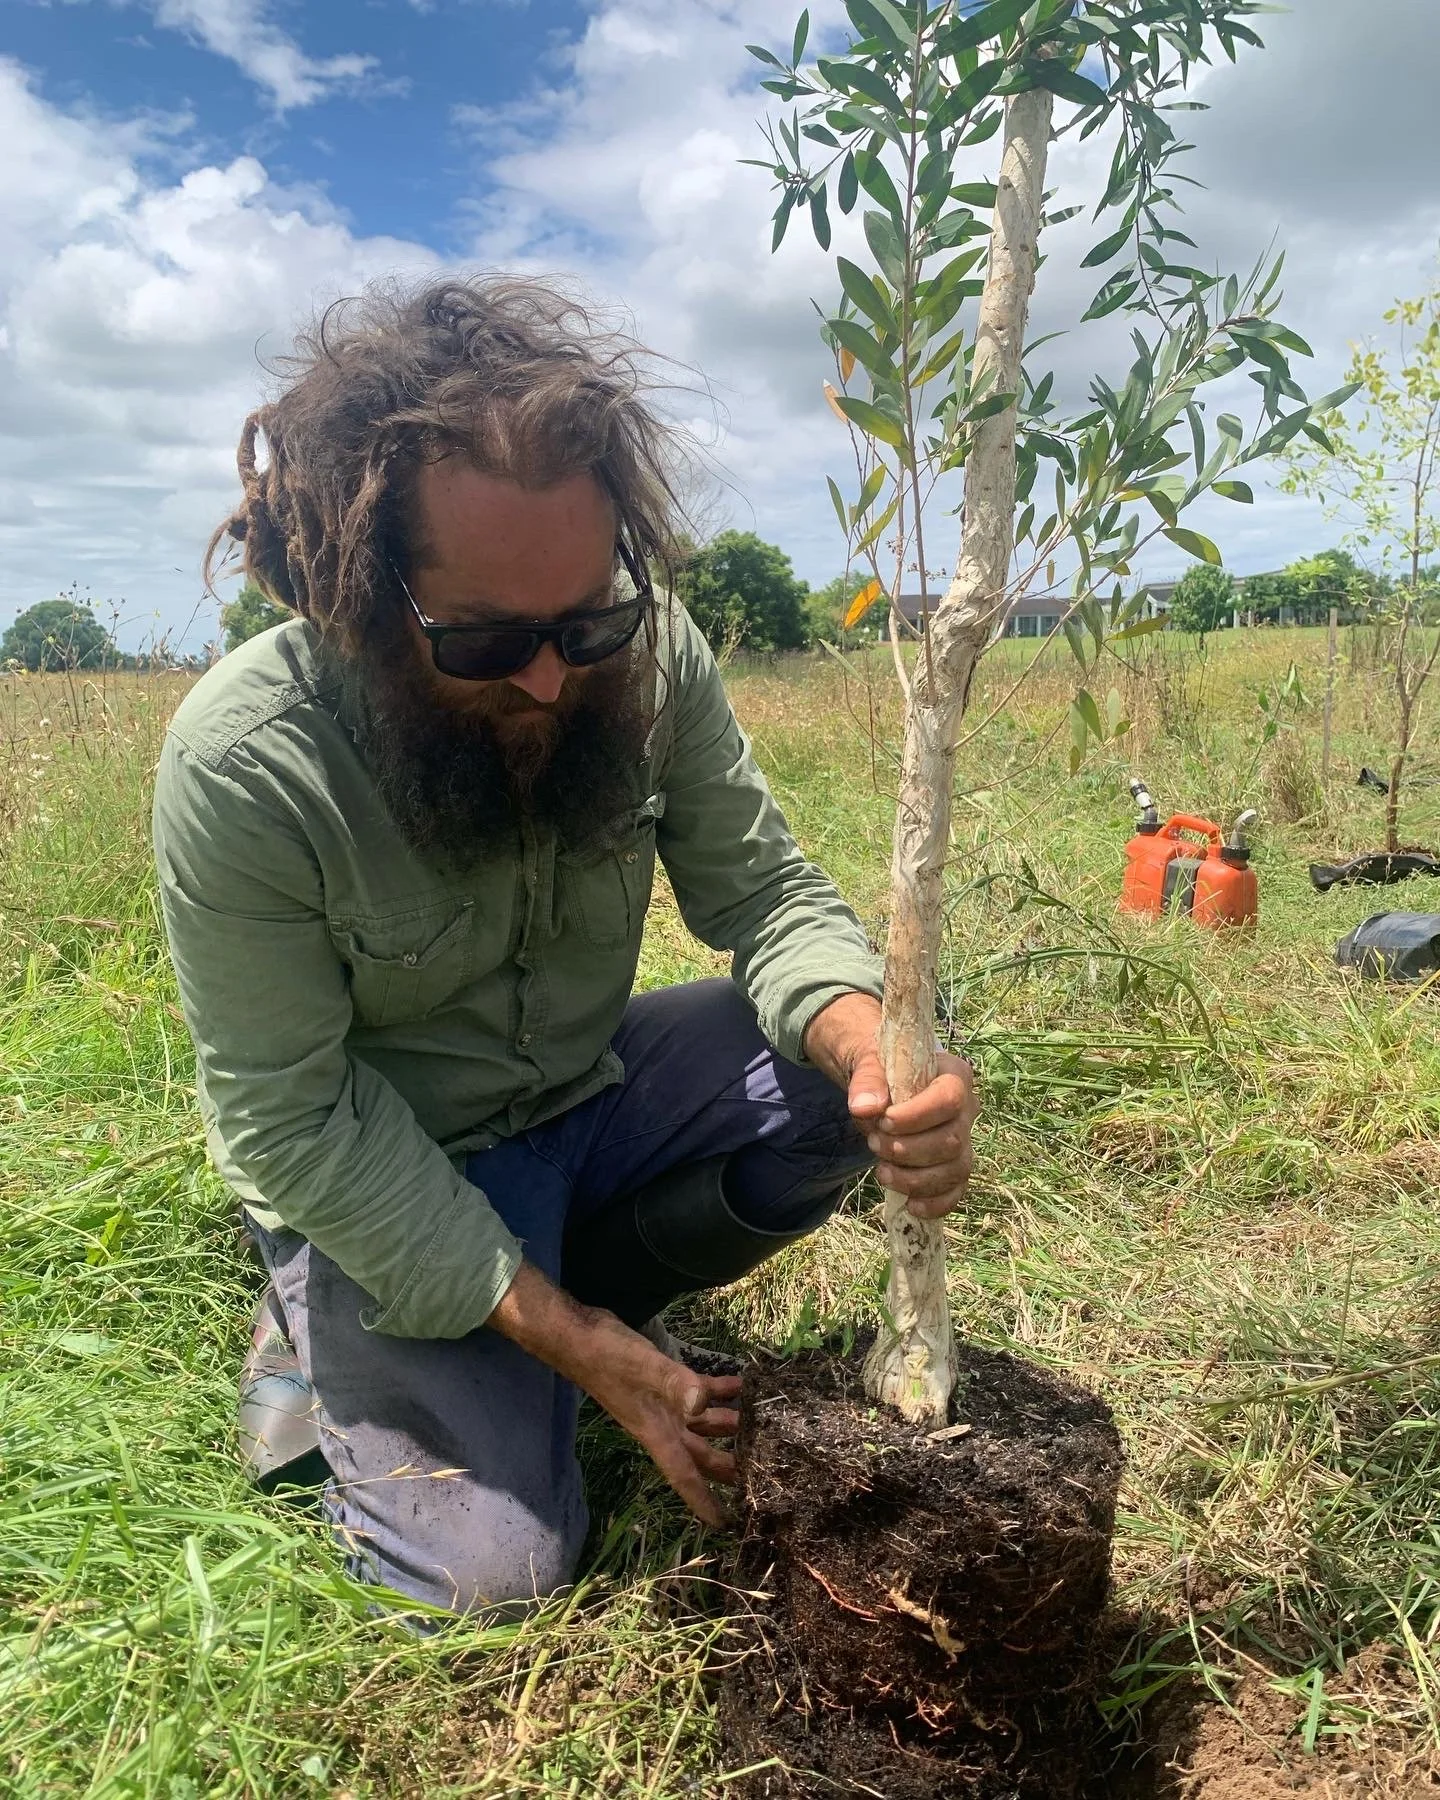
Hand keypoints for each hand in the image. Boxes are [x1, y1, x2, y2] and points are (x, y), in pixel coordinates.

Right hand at [488, 1263, 740, 1523]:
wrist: (580, 1335)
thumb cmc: (609, 1358)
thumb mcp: (647, 1370)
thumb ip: (677, 1385)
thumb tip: (702, 1405)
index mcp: (657, 1433)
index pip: (685, 1476)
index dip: (704, 1502)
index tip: (726, 1525)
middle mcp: (662, 1424)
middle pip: (701, 1454)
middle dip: (730, 1465)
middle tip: (766, 1470)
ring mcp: (663, 1402)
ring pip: (704, 1424)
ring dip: (731, 1425)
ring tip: (765, 1425)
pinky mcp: (665, 1379)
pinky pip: (699, 1391)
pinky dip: (720, 1390)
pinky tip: (743, 1384)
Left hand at [805, 991, 979, 1220]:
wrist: (882, 1085)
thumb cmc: (882, 1070)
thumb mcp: (869, 1062)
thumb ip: (867, 1080)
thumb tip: (864, 1107)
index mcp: (954, 1075)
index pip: (949, 1099)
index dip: (917, 1116)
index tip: (883, 1122)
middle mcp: (968, 1109)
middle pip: (953, 1141)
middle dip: (908, 1151)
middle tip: (873, 1143)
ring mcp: (965, 1141)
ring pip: (956, 1170)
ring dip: (915, 1179)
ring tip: (882, 1171)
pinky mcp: (954, 1167)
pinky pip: (956, 1191)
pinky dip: (936, 1203)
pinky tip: (910, 1205)